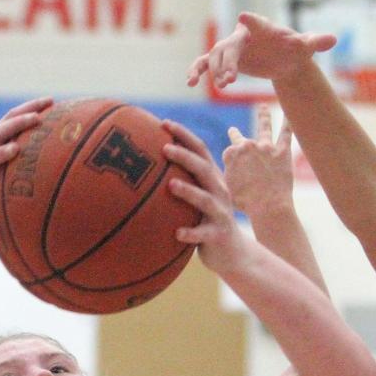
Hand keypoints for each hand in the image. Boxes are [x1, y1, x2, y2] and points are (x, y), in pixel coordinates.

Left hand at [162, 120, 251, 276]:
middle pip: (203, 169)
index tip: (163, 123)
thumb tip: (142, 167)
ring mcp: (220, 214)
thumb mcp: (198, 197)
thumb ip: (179, 180)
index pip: (200, 150)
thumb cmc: (205, 221)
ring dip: (189, 191)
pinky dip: (191, 233)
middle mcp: (219, 192)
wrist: (233, 252)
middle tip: (165, 149)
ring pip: (206, 200)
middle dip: (185, 157)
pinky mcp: (218, 235)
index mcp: (212, 179)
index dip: (184, 135)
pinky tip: (176, 233)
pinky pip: (203, 234)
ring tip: (171, 185)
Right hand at [187, 12, 335, 89]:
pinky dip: (197, 70)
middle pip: (230, 45)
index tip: (244, 17)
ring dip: (215, 70)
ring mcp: (231, 47)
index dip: (251, 21)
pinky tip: (189, 82)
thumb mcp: (304, 48)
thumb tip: (334, 39)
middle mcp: (243, 35)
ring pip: (216, 56)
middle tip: (230, 80)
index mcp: (261, 28)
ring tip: (223, 85)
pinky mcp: (224, 60)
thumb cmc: (293, 51)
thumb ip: (315, 42)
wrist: (283, 59)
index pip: (255, 23)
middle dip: (228, 61)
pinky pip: (206, 63)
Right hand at [223, 105, 294, 215]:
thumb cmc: (247, 203)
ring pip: (264, 127)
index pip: (229, 153)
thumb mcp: (228, 190)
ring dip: (263, 116)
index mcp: (231, 154)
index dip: (232, 164)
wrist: (267, 206)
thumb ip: (229, 174)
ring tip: (263, 108)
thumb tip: (230, 171)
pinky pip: (286, 133)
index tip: (235, 173)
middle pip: (240, 138)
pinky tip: (292, 113)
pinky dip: (288, 122)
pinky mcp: (282, 151)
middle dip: (236, 135)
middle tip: (233, 131)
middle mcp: (247, 146)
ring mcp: (265, 146)